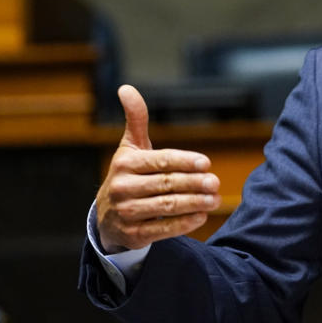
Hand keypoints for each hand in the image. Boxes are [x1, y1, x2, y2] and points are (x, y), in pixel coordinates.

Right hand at [95, 85, 220, 252]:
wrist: (106, 217)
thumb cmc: (128, 174)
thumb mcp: (130, 147)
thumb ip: (136, 119)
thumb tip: (126, 88)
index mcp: (125, 163)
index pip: (160, 161)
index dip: (184, 162)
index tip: (207, 163)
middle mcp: (122, 188)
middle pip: (166, 184)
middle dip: (194, 183)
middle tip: (216, 182)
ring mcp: (126, 213)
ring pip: (166, 207)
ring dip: (194, 203)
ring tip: (215, 199)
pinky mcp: (132, 235)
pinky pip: (161, 229)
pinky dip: (184, 223)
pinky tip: (202, 216)